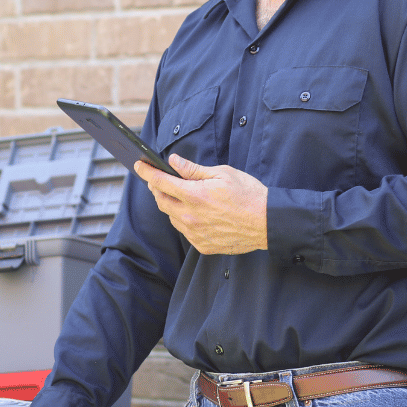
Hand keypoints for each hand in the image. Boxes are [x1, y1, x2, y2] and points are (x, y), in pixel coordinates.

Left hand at [133, 153, 267, 254]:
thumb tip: (173, 161)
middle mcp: (191, 216)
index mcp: (195, 195)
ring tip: (183, 195)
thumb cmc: (249, 194)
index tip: (139, 165)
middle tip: (159, 180)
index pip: (160, 182)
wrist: (268, 223)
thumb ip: (193, 169)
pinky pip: (185, 231)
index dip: (146, 172)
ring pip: (171, 217)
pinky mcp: (202, 245)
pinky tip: (196, 213)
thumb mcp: (222, 173)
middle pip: (161, 200)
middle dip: (156, 188)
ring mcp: (195, 233)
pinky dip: (184, 220)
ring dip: (171, 205)